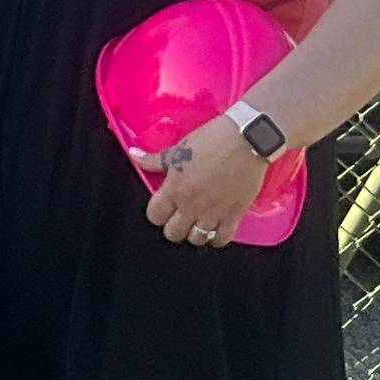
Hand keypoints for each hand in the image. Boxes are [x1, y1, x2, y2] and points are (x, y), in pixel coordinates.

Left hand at [135, 115, 267, 246]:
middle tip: (180, 217)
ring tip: (197, 223)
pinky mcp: (235, 214)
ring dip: (195, 233)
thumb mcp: (178, 149)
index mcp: (174, 189)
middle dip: (173, 227)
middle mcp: (191, 205)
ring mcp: (213, 212)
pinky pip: (222, 238)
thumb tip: (133, 155)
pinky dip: (217, 238)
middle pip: (173, 233)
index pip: (155, 216)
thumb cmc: (211, 140)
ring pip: (197, 239)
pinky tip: (216, 229)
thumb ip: (154, 160)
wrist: (246, 140)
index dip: (156, 213)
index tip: (163, 207)